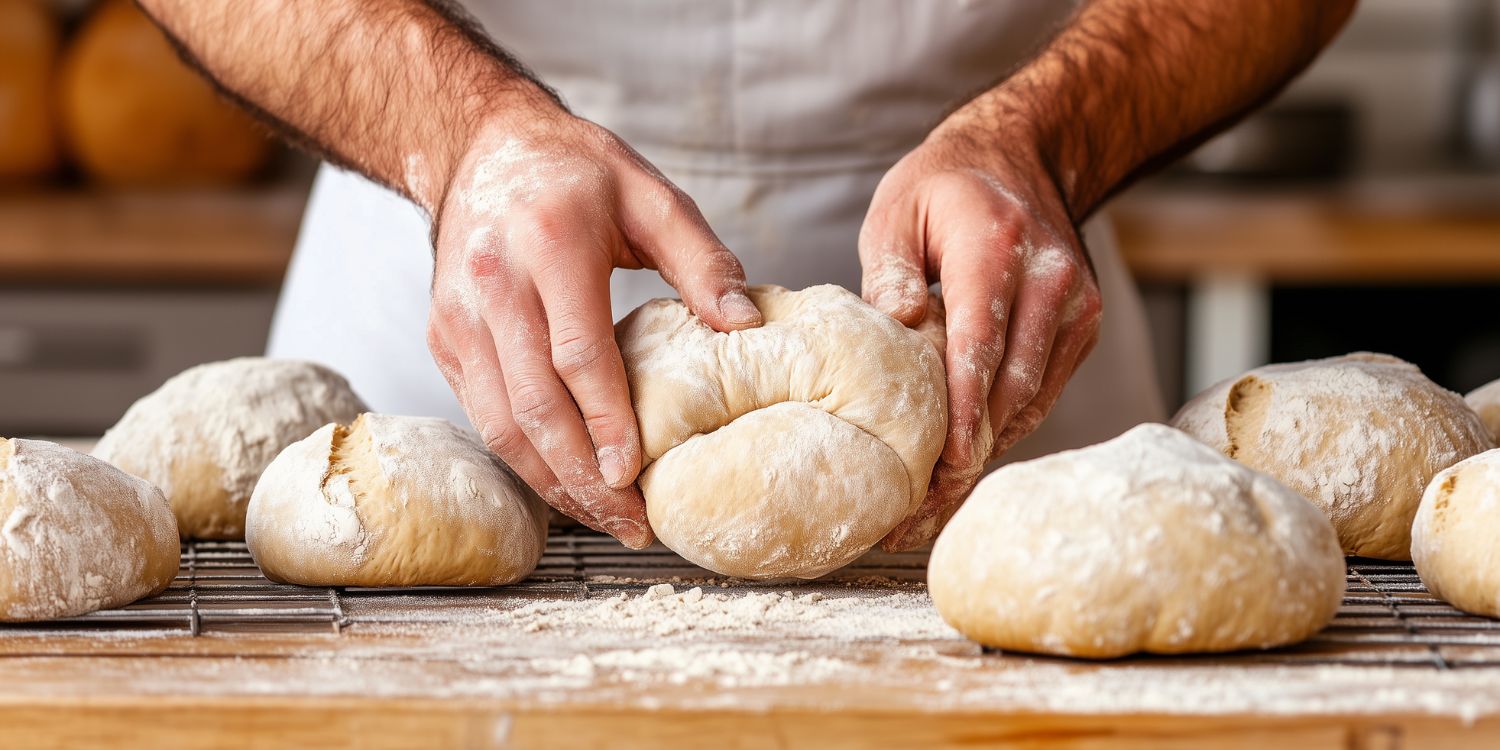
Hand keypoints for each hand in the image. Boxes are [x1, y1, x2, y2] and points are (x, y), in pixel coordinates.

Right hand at [426, 104, 761, 548]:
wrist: (481, 147)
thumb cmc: (576, 171)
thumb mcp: (650, 193)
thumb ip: (701, 258)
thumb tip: (745, 324)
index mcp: (550, 243)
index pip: (576, 354)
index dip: (606, 422)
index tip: (638, 474)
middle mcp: (494, 284)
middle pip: (532, 405)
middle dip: (582, 475)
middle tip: (631, 522)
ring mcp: (459, 316)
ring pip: (498, 422)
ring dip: (550, 481)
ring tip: (604, 518)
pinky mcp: (445, 338)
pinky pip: (480, 412)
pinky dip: (522, 458)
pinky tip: (566, 484)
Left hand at [860, 121, 1101, 550]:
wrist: (1023, 156)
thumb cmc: (945, 188)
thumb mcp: (897, 207)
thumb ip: (890, 265)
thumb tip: (894, 320)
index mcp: (997, 248)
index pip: (981, 345)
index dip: (965, 412)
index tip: (946, 467)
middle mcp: (1050, 281)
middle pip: (1010, 388)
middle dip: (965, 457)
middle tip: (914, 514)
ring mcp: (1074, 307)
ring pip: (1029, 401)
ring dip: (983, 454)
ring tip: (929, 508)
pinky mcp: (1083, 327)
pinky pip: (1040, 392)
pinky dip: (1003, 428)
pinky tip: (962, 465)